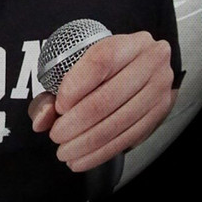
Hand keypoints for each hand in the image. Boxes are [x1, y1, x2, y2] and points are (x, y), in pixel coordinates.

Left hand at [29, 32, 175, 171]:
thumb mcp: (76, 62)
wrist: (137, 67)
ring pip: (118, 122)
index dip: (75, 86)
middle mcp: (148, 62)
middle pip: (108, 97)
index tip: (58, 105)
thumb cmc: (101, 64)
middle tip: (56, 135)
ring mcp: (158, 89)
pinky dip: (102, 152)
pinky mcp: (160, 113)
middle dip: (76, 122)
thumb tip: (41, 118)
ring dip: (87, 143)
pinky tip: (83, 158)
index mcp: (126, 42)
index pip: (99, 62)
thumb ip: (53, 87)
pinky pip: (129, 137)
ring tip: (65, 151)